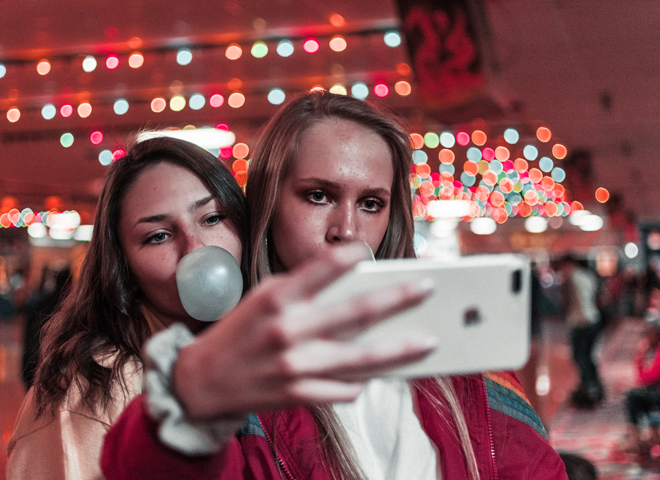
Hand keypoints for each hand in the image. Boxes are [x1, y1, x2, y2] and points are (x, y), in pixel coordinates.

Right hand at [172, 243, 434, 420]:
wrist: (201, 381)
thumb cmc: (239, 331)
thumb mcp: (262, 298)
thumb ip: (302, 290)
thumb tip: (352, 286)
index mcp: (277, 297)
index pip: (322, 268)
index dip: (350, 256)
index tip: (370, 251)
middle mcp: (288, 330)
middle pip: (356, 313)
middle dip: (398, 298)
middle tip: (426, 289)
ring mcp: (295, 366)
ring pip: (360, 359)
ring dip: (399, 350)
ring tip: (427, 341)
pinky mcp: (297, 395)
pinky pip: (344, 389)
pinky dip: (363, 381)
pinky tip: (377, 374)